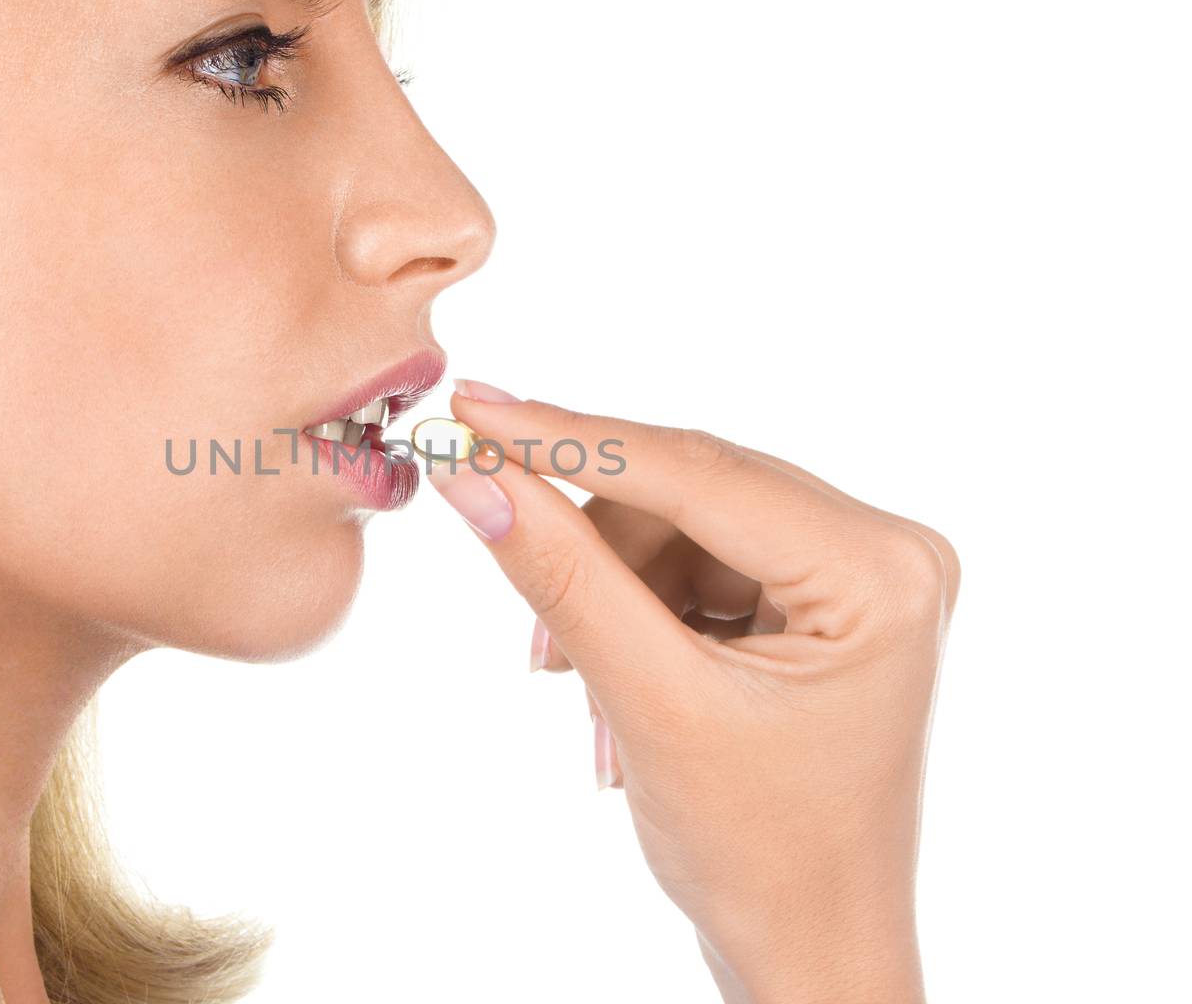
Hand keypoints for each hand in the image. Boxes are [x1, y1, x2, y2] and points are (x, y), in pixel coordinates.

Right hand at [425, 381, 958, 1003]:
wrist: (809, 949)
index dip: (570, 438)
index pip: (697, 472)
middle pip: (690, 491)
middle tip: (482, 516)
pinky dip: (636, 613)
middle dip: (587, 536)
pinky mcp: (822, 602)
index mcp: (880, 570)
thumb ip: (562, 577)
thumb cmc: (759, 853)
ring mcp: (859, 576)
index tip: (471, 409)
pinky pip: (698, 566)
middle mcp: (886, 551)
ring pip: (682, 527)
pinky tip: (611, 690)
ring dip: (607, 591)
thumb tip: (474, 476)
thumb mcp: (649, 703)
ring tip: (570, 680)